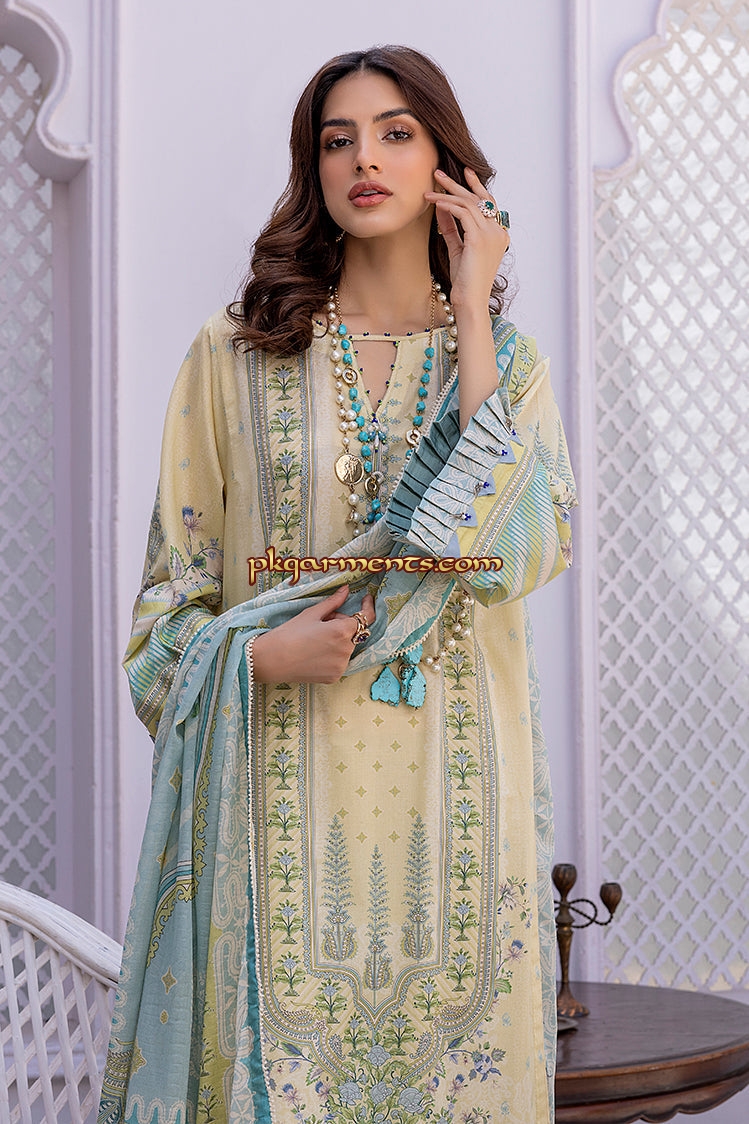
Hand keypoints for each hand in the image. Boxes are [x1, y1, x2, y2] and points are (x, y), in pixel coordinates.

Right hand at [252, 585, 375, 683]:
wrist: (272, 660)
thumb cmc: (289, 633)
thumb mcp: (311, 614)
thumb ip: (333, 602)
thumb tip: (346, 590)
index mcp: (342, 631)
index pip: (366, 617)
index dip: (367, 606)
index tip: (365, 599)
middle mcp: (346, 650)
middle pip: (353, 632)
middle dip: (342, 624)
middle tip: (321, 622)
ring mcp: (341, 666)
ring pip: (347, 647)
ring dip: (338, 640)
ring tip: (315, 639)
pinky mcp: (335, 677)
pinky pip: (339, 661)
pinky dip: (332, 655)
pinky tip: (314, 653)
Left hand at [425, 167, 509, 310]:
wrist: (470, 301)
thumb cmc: (465, 281)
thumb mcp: (458, 248)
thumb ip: (452, 228)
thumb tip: (442, 209)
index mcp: (498, 235)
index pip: (488, 204)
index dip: (476, 186)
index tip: (464, 173)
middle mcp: (498, 232)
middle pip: (478, 199)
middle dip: (458, 184)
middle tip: (439, 173)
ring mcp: (491, 234)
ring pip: (469, 203)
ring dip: (447, 194)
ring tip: (429, 189)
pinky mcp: (479, 239)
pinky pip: (462, 213)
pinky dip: (447, 206)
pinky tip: (435, 203)